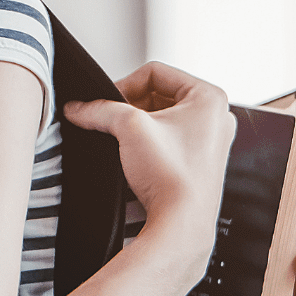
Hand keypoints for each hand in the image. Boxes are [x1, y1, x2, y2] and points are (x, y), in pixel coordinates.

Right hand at [64, 62, 233, 235]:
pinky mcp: (199, 161)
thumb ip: (100, 109)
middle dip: (130, 107)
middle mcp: (216, 117)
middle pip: (158, 94)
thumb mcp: (129, 128)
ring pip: (162, 118)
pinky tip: (137, 158)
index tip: (108, 104)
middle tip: (113, 123)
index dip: (124, 84)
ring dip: (138, 126)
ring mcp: (210, 140)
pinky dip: (148, 143)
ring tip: (125, 143)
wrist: (181, 223)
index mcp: (210, 97)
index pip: (155, 72)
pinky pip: (168, 139)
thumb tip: (79, 107)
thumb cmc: (173, 178)